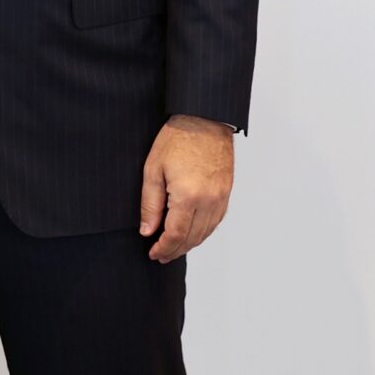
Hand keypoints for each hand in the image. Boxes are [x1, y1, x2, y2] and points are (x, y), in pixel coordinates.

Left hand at [139, 115, 233, 262]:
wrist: (204, 119)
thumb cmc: (178, 138)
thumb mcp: (153, 169)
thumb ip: (150, 203)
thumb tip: (147, 230)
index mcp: (188, 196)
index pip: (175, 234)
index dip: (163, 248)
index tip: (153, 253)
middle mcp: (208, 200)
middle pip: (192, 238)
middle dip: (175, 250)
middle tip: (162, 255)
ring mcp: (220, 197)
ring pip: (206, 232)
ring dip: (190, 244)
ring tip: (175, 248)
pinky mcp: (226, 192)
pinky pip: (216, 220)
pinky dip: (203, 231)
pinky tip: (193, 233)